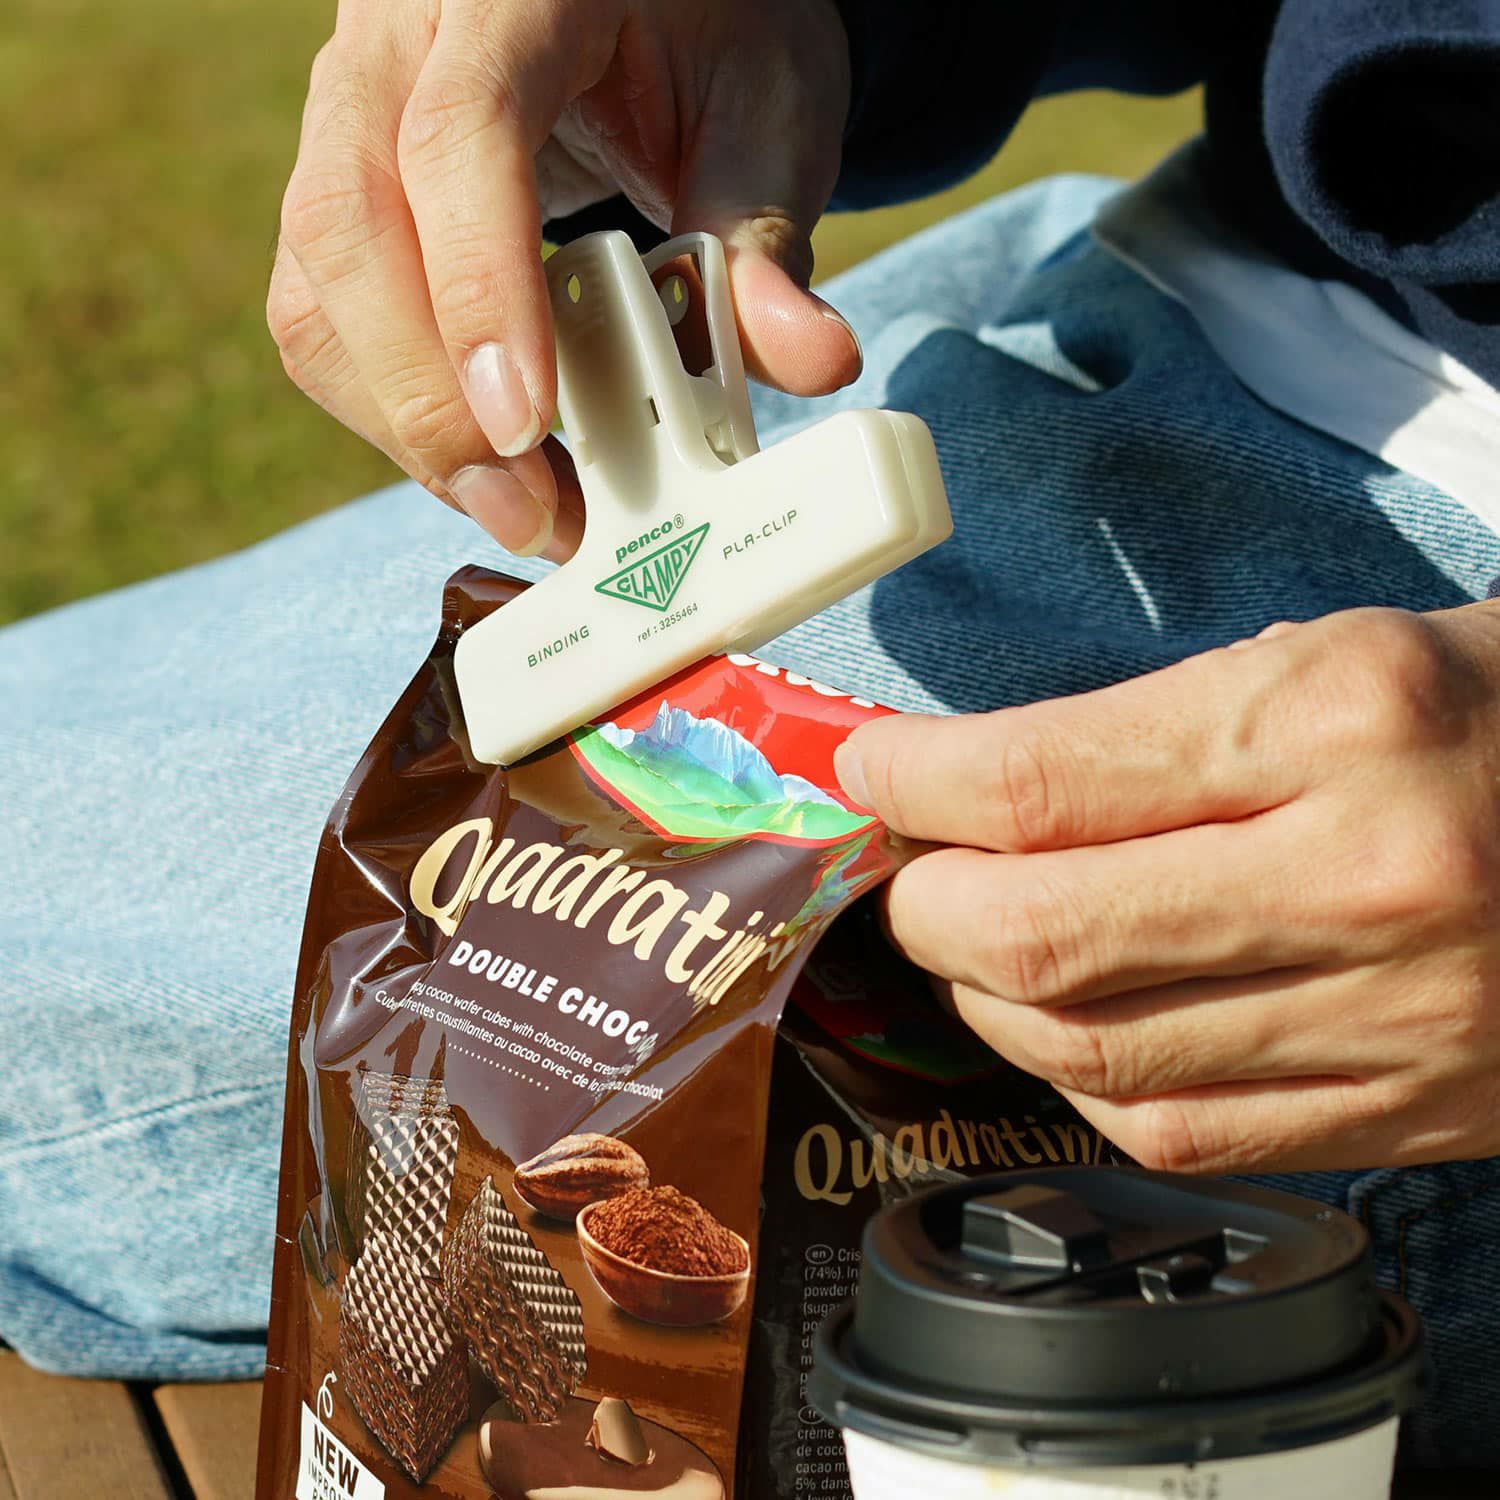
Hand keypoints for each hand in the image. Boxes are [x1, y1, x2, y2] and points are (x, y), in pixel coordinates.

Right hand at [267, 0, 858, 557]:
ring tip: (521, 506)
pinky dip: (395, 408)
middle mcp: (398, 38)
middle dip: (430, 399)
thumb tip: (814, 359)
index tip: (525, 424)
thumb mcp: (767, 113)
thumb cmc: (713, 36)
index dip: (478, 292)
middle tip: (527, 512)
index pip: (460, 136)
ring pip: (318, 284)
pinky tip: (483, 459)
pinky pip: (323, 314)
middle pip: (350, 224)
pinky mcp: (339, 187)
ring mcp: (350, 110)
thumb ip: (766, 239)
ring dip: (406, 423)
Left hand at [836, 603, 1499, 1172]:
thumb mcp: (1336, 655)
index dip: (913, 783)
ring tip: (973, 945)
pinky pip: (1181, 1136)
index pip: (1041, 780)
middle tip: (909, 871)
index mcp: (1341, 719)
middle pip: (1042, 937)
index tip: (868, 770)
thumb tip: (979, 791)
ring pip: (1092, 1056)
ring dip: (986, 999)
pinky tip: (1071, 1024)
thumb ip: (1151, 727)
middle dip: (925, 908)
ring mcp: (1396, 1021)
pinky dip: (1082, 1083)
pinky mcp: (1409, 1117)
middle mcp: (1366, 879)